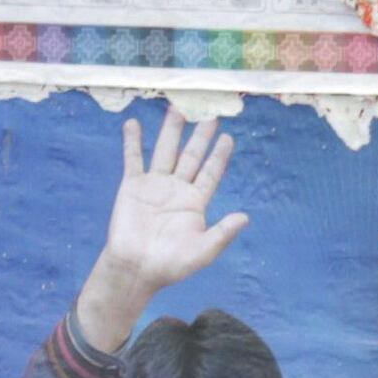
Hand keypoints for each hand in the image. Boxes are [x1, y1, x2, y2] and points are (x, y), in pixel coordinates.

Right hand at [70, 108, 247, 355]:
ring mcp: (154, 185)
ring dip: (171, 131)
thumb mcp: (203, 252)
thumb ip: (223, 233)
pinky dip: (133, 142)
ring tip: (177, 108)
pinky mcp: (132, 186)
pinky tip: (134, 124)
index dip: (219, 156)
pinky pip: (133, 159)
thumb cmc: (171, 265)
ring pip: (165, 151)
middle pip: (191, 156)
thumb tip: (245, 217)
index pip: (210, 173)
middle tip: (210, 116)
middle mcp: (177, 189)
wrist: (136, 269)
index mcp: (195, 202)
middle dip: (200, 137)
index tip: (228, 138)